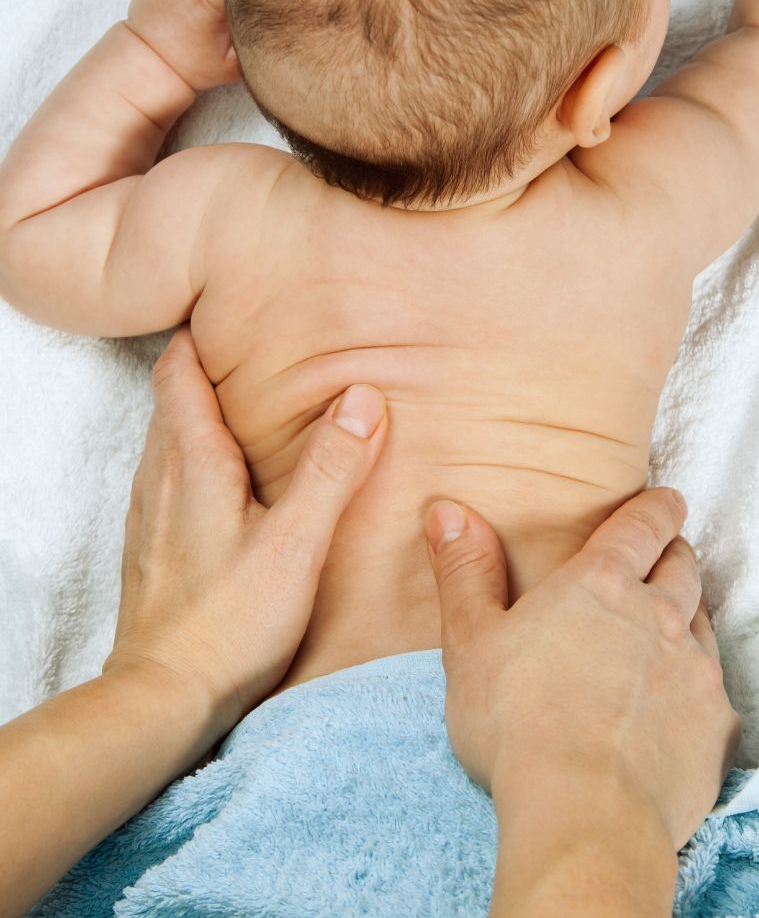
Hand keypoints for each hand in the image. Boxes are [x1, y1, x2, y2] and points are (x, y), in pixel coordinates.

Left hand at [103, 326, 388, 735]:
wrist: (162, 698)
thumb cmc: (230, 622)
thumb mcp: (297, 543)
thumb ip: (331, 470)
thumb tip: (363, 398)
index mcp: (191, 463)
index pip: (180, 371)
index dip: (201, 333)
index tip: (235, 306)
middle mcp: (159, 477)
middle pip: (174, 398)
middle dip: (210, 366)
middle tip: (260, 347)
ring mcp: (150, 513)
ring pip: (170, 437)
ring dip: (204, 411)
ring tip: (253, 404)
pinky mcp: (154, 545)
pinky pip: (170, 475)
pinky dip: (198, 455)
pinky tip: (232, 477)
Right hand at [425, 489, 740, 851]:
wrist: (585, 816)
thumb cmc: (516, 725)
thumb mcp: (471, 642)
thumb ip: (465, 572)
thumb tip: (448, 511)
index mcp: (601, 585)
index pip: (643, 525)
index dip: (657, 508)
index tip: (667, 500)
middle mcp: (659, 615)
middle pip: (683, 566)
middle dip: (675, 553)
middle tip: (665, 554)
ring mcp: (695, 669)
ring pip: (705, 619)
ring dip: (690, 611)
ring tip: (671, 621)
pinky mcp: (716, 723)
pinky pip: (717, 686)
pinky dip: (700, 679)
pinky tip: (681, 699)